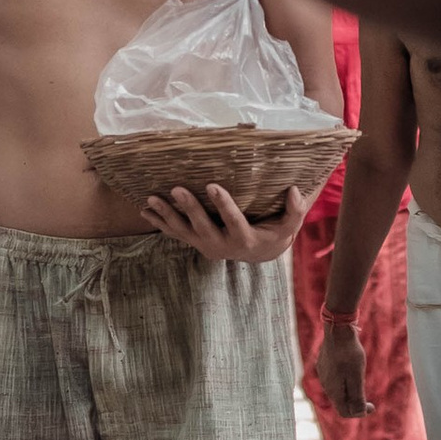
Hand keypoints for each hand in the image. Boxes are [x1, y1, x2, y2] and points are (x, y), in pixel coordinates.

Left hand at [146, 183, 311, 265]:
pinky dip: (161, 222)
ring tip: (151, 199)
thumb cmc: (276, 233)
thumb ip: (295, 210)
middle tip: (177, 189)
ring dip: (167, 216)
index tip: (213, 185)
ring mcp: (206, 245)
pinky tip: (145, 211)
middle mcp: (222, 246)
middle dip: (189, 208)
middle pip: (203, 227)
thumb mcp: (290, 226)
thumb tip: (295, 190)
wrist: (261, 254)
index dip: (224, 205)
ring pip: (184, 232)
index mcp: (245, 240)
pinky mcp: (197, 243)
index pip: (234, 221)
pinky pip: (176, 233)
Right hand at [319, 312, 369, 415]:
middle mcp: (325, 385)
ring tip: (361, 379)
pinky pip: (334, 379)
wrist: (337, 330)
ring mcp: (323, 374)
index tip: (372, 405)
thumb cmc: (349, 354)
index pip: (344, 412)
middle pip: (341, 402)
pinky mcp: (324, 365)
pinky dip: (345, 380)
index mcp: (333, 391)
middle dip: (355, 403)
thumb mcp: (357, 377)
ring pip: (337, 390)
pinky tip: (351, 369)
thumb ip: (357, 397)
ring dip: (350, 391)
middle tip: (370, 397)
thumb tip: (360, 414)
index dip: (359, 413)